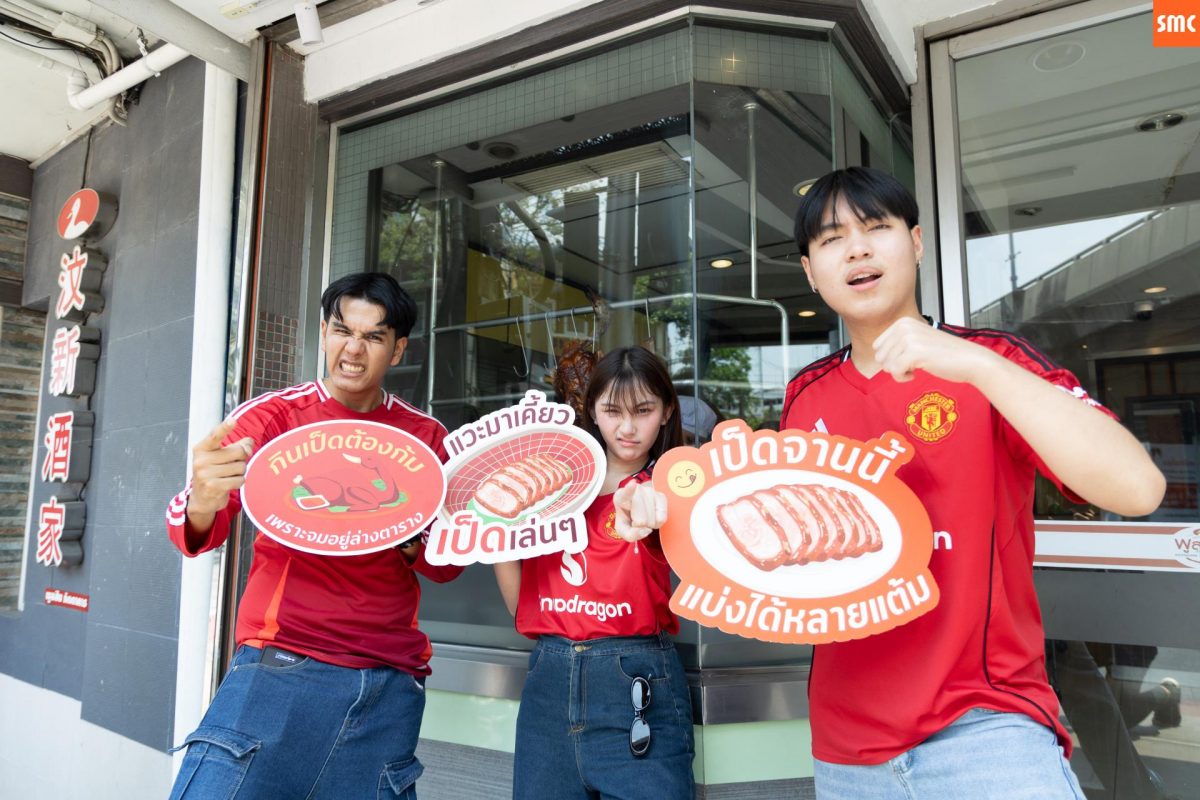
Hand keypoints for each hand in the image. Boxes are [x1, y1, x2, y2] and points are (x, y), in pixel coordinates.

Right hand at [188, 417, 254, 515]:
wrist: (202, 498)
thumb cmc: (213, 473)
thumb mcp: (221, 456)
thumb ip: (237, 446)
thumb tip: (249, 443)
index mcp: (202, 448)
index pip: (215, 435)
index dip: (225, 428)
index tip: (233, 421)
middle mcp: (201, 460)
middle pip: (238, 452)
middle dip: (241, 459)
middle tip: (232, 465)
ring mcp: (205, 474)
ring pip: (240, 467)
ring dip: (240, 472)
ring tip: (228, 475)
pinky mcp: (212, 486)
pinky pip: (239, 480)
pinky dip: (238, 482)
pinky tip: (229, 483)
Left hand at [612, 481, 666, 541]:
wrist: (637, 512)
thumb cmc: (628, 519)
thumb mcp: (623, 530)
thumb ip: (631, 534)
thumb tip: (645, 530)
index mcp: (620, 496)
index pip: (626, 493)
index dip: (630, 490)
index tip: (633, 484)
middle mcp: (636, 490)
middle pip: (641, 519)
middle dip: (640, 526)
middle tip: (636, 521)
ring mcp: (649, 491)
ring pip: (652, 519)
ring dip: (649, 524)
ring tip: (644, 518)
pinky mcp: (661, 495)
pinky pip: (662, 517)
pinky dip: (658, 523)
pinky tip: (653, 517)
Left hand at [872, 317, 992, 383]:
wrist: (970, 360)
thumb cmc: (945, 354)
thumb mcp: (917, 340)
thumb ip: (897, 343)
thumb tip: (876, 354)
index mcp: (903, 322)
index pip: (877, 346)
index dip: (891, 358)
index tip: (909, 357)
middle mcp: (903, 326)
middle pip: (879, 356)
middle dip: (894, 365)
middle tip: (914, 364)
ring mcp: (908, 338)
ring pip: (886, 365)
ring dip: (900, 372)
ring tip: (917, 367)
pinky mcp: (914, 352)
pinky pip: (895, 372)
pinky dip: (903, 378)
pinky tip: (916, 374)